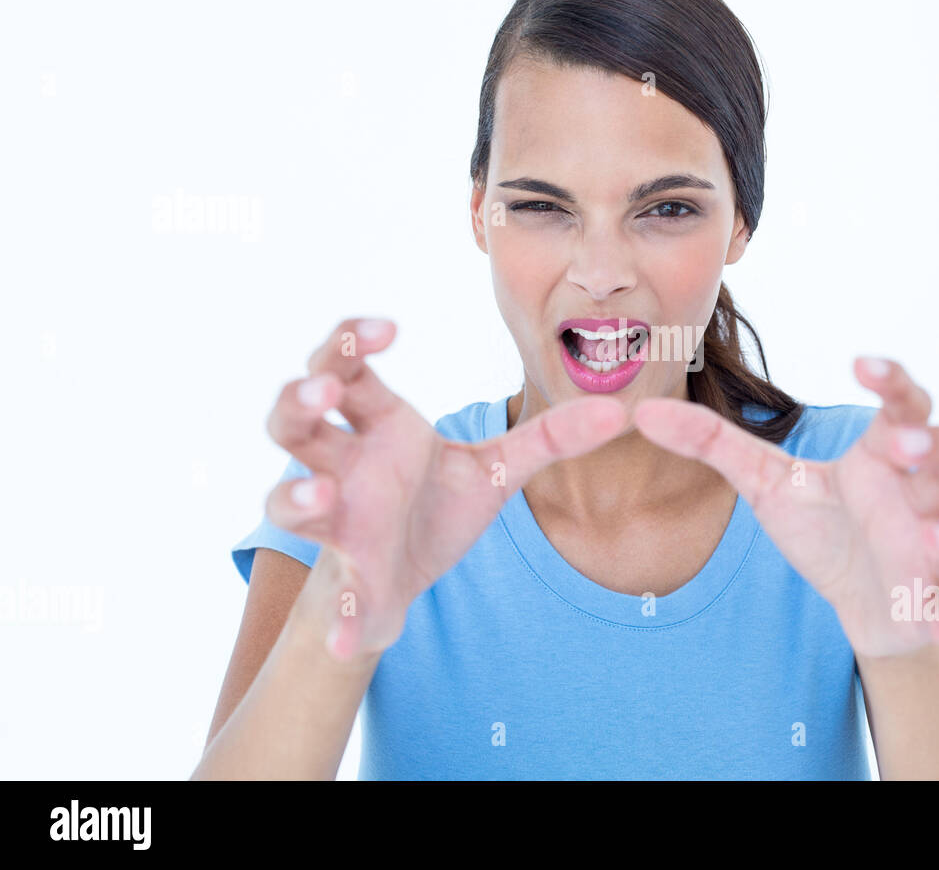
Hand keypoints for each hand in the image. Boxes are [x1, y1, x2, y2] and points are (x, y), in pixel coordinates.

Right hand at [264, 318, 629, 660]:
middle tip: (323, 390)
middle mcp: (344, 463)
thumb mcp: (498, 469)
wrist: (407, 575)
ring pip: (285, 497)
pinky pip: (334, 598)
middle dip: (301, 398)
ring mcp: (335, 519)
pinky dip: (339, 621)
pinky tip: (347, 641)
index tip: (388, 329)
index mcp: (378, 425)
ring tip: (320, 493)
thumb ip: (552, 439)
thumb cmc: (437, 505)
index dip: (353, 340)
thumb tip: (620, 411)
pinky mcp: (348, 575)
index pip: (348, 366)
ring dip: (295, 494)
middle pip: (292, 417)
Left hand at [631, 356, 938, 657]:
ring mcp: (934, 545)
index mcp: (882, 453)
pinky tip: (933, 621)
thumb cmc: (821, 525)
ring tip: (928, 538)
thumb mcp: (763, 483)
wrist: (854, 597)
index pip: (905, 402)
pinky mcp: (933, 598)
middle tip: (904, 446)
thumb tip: (643, 413)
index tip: (861, 363)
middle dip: (937, 447)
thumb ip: (712, 444)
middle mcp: (919, 492)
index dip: (893, 380)